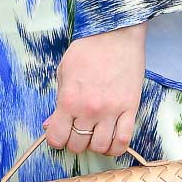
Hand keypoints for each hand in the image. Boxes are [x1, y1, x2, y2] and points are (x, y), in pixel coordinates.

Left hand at [42, 21, 146, 157]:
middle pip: (78, 145)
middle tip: (76, 132)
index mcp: (69, 99)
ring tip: (94, 134)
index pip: (57, 137)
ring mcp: (112, 111)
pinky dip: (116, 147)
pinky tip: (110, 141)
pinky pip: (124, 140)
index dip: (56, 139)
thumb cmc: (87, 50)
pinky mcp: (130, 109)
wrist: (115, 34)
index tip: (59, 135)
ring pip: (101, 147)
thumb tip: (50, 124)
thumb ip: (58, 100)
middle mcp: (90, 109)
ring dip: (95, 145)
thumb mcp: (64, 71)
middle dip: (74, 142)